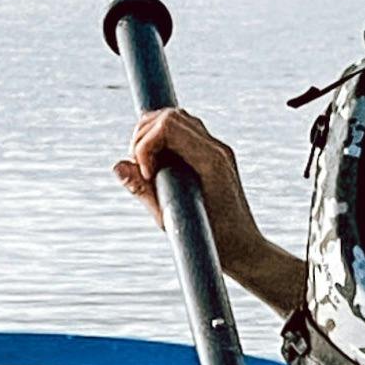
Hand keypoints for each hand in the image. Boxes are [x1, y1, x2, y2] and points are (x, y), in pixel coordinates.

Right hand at [117, 107, 264, 270]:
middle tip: (141, 172)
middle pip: (170, 116)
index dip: (145, 145)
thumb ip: (143, 191)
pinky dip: (163, 142)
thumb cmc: (213, 242)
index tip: (146, 175)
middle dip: (143, 138)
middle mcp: (217, 149)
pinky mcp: (214, 154)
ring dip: (152, 138)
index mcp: (211, 160)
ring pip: (176, 119)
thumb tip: (118, 165)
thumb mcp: (172, 220)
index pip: (168, 125)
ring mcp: (218, 150)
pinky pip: (184, 132)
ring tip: (148, 170)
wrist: (246, 248)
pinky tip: (159, 169)